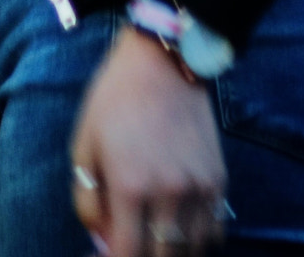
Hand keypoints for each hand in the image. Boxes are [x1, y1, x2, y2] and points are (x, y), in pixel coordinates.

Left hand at [70, 27, 228, 254]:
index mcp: (130, 184)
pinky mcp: (219, 183)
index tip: (107, 253)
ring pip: (193, 252)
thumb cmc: (113, 101)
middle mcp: (170, 194)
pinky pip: (214, 232)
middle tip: (128, 244)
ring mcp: (199, 190)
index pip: (128, 252)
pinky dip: (197, 240)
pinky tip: (176, 227)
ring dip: (171, 253)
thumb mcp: (84, 144)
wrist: (162, 65)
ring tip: (151, 238)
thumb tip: (99, 239)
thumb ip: (87, 198)